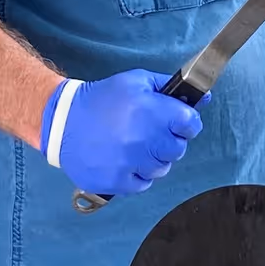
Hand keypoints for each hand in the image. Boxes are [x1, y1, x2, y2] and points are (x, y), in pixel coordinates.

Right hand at [51, 71, 204, 197]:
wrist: (62, 122)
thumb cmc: (101, 100)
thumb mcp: (135, 82)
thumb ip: (170, 88)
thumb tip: (202, 98)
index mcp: (151, 111)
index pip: (191, 124)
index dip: (185, 122)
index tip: (175, 121)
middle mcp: (143, 140)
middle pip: (178, 148)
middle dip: (168, 140)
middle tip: (150, 132)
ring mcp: (130, 164)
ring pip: (162, 168)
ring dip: (153, 158)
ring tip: (133, 145)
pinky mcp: (118, 182)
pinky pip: (144, 184)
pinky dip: (137, 174)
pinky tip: (124, 159)